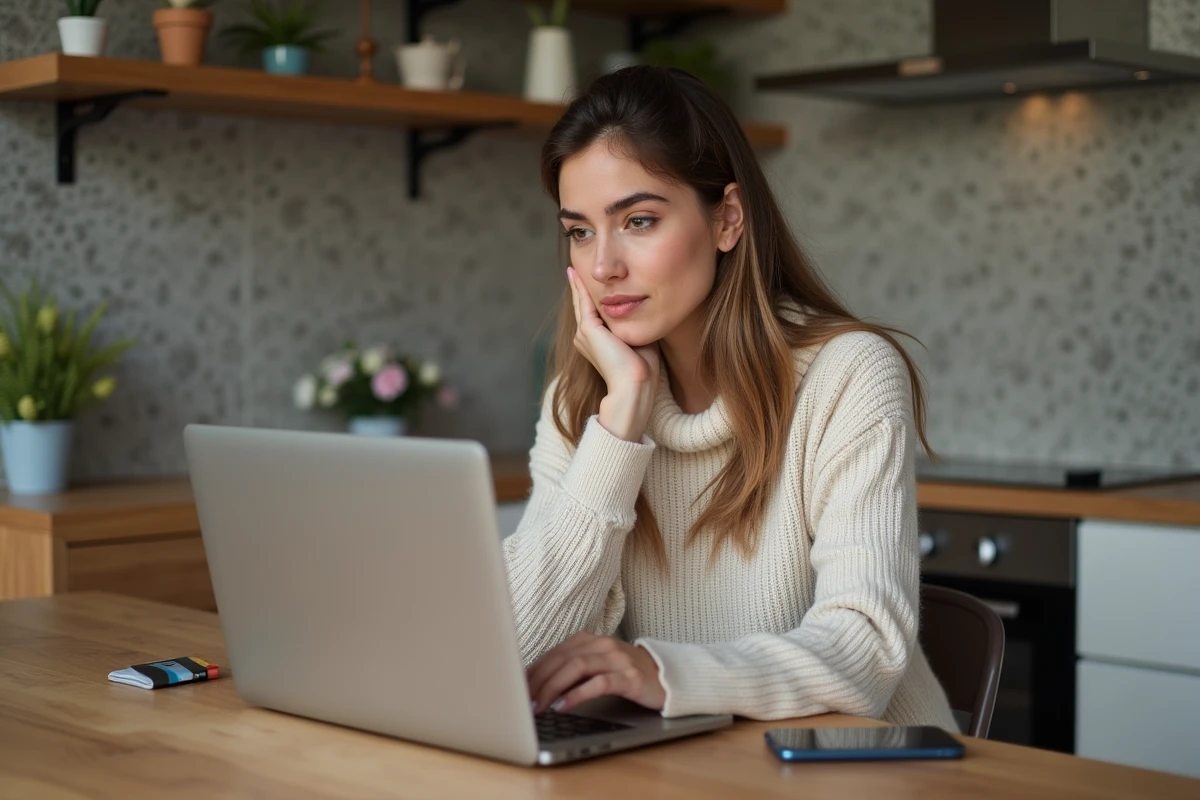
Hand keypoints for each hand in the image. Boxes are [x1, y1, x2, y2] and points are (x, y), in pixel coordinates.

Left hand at [528, 632, 665, 714]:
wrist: (666, 676)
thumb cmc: (624, 674)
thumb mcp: (594, 667)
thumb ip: (570, 670)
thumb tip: (534, 685)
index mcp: (588, 640)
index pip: (553, 653)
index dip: (532, 671)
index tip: (514, 689)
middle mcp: (601, 645)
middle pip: (561, 659)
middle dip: (537, 681)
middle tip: (521, 702)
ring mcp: (617, 660)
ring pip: (576, 668)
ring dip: (552, 688)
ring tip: (537, 706)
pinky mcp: (630, 678)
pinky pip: (599, 683)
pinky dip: (578, 695)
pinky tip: (563, 706)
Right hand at [567, 267, 660, 441]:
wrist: (635, 384)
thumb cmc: (642, 368)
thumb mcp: (638, 341)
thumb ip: (634, 326)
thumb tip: (643, 313)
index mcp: (596, 343)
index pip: (592, 315)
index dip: (590, 299)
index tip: (591, 284)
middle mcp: (585, 339)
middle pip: (583, 307)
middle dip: (580, 288)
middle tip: (575, 270)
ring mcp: (584, 334)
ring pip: (581, 303)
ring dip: (578, 285)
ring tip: (575, 269)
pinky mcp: (588, 330)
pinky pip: (583, 302)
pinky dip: (580, 287)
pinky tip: (577, 274)